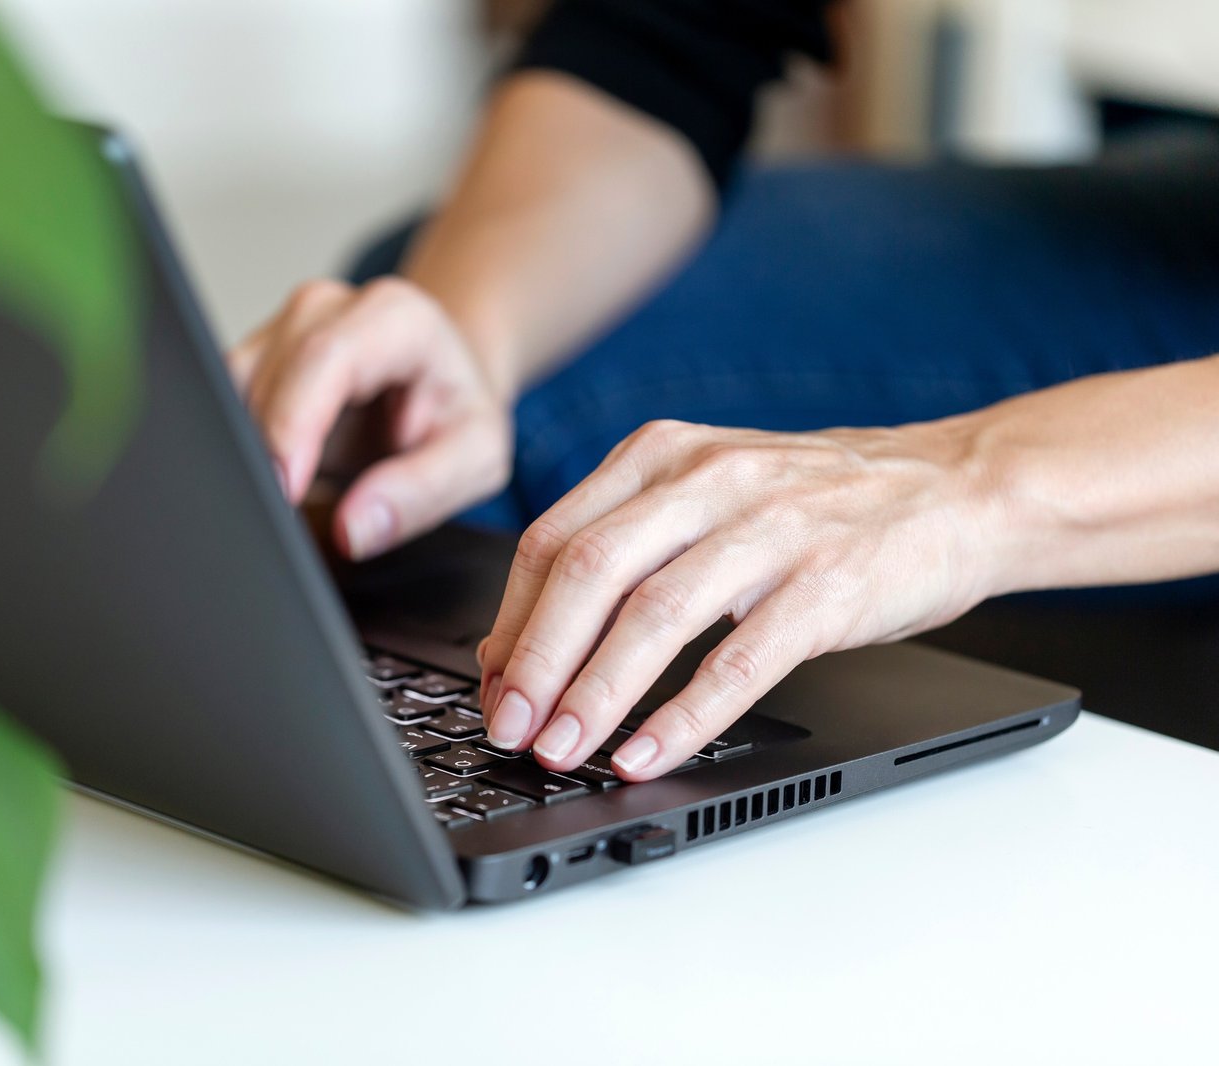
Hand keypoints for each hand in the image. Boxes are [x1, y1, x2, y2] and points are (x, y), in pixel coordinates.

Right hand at [227, 277, 512, 558]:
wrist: (439, 388)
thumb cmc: (456, 416)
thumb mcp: (475, 460)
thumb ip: (422, 492)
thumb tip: (354, 528)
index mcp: (394, 317)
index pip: (324, 357)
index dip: (294, 424)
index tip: (284, 490)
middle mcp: (328, 309)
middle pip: (267, 373)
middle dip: (263, 452)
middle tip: (279, 518)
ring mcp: (283, 328)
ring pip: (229, 387)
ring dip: (244, 451)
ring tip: (281, 502)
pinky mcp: (255, 357)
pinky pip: (220, 400)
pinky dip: (233, 447)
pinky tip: (260, 482)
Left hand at [475, 418, 1001, 779]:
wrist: (957, 487)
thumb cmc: (819, 502)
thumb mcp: (708, 492)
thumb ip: (625, 547)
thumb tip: (529, 643)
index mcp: (661, 455)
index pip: (553, 540)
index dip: (511, 622)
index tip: (490, 686)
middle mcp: (706, 480)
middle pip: (587, 573)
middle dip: (536, 662)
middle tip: (508, 728)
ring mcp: (769, 529)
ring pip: (653, 616)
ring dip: (595, 693)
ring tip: (561, 750)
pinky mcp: (826, 585)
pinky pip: (738, 662)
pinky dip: (683, 717)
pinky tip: (647, 754)